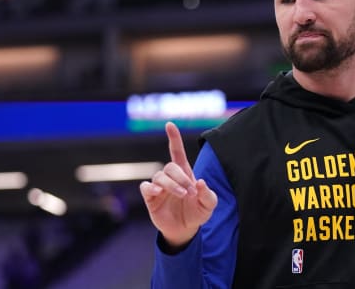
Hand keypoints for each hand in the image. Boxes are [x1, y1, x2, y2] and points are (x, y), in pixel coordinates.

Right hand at [140, 122, 217, 247]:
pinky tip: (158, 192)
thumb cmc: (197, 213)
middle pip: (170, 167)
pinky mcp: (151, 198)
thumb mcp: (209, 204)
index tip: (169, 124)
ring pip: (159, 176)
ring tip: (182, 195)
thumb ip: (207, 193)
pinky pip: (145, 187)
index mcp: (185, 174)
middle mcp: (170, 178)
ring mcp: (159, 187)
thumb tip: (200, 182)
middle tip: (190, 192)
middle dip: (180, 177)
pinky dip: (150, 188)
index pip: (177, 152)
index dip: (173, 138)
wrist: (186, 230)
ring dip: (171, 184)